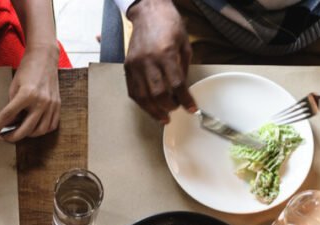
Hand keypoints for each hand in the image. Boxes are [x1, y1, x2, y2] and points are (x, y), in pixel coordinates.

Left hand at [0, 46, 60, 141]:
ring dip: (28, 135)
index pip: (7, 116)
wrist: (45, 58)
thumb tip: (9, 123)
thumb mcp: (14, 86)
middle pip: (25, 130)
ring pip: (40, 131)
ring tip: (20, 131)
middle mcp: (41, 102)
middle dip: (12, 137)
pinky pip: (51, 126)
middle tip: (4, 136)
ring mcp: (51, 105)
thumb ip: (12, 106)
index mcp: (27, 94)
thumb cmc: (28, 69)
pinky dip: (42, 130)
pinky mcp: (58, 106)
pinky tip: (34, 127)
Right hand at [124, 0, 195, 123]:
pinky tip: (150, 107)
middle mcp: (148, 60)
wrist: (148, 12)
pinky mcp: (127, 66)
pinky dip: (142, 103)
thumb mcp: (184, 44)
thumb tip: (183, 90)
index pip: (176, 84)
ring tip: (163, 117)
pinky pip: (133, 91)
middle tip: (176, 109)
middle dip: (170, 106)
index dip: (185, 100)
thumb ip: (183, 68)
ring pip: (143, 97)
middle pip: (158, 94)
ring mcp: (135, 64)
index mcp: (165, 53)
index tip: (191, 108)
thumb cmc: (168, 24)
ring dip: (154, 111)